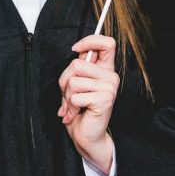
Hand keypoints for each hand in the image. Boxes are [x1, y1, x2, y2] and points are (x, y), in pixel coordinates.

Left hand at [57, 34, 119, 172]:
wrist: (86, 135)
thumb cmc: (79, 108)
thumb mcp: (76, 84)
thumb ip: (78, 68)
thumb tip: (78, 51)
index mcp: (105, 69)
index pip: (107, 43)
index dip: (90, 41)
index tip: (76, 49)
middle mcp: (111, 76)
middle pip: (77, 64)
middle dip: (64, 80)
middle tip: (67, 96)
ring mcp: (110, 88)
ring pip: (73, 81)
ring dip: (66, 96)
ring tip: (72, 106)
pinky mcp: (105, 100)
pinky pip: (76, 96)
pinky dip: (70, 107)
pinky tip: (76, 113)